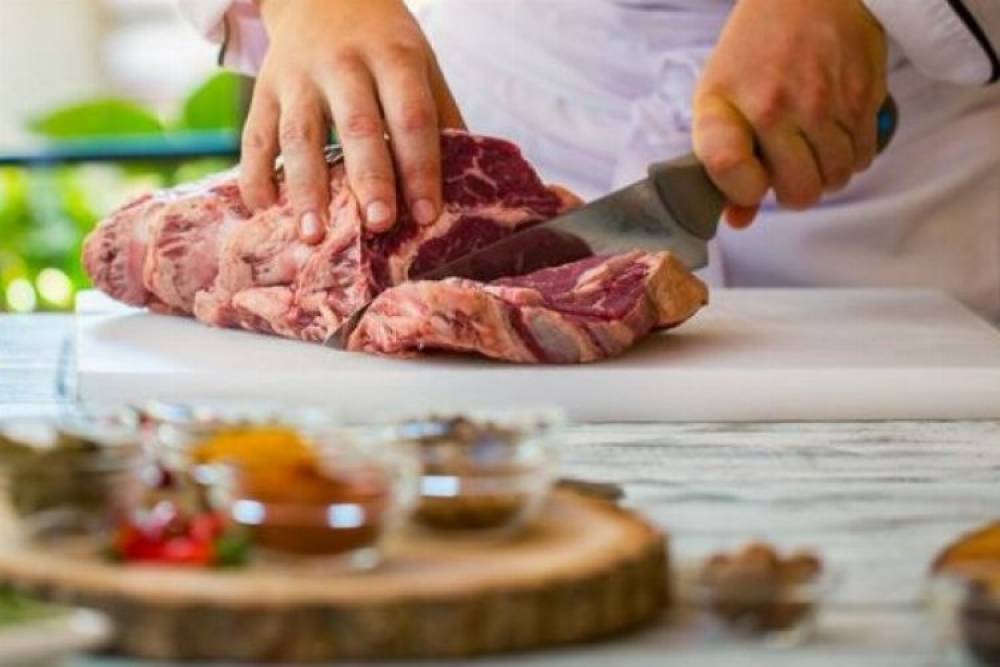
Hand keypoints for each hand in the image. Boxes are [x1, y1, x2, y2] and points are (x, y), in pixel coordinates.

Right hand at [244, 0, 464, 241]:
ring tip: (313, 234)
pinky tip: (262, 210)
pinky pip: (255, 134)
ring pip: (300, 135)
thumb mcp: (419, 63)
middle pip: (357, 126)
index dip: (420, 167)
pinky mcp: (264, 88)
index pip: (411, 116)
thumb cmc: (382, 42)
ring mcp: (298, 75)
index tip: (426, 215)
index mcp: (393, 56)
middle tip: (378, 225)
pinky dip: (255, 175)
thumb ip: (439, 116)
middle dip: (369, 179)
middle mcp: (343, 62)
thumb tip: (464, 184)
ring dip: (306, 188)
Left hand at [693, 0, 887, 227]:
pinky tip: (835, 133)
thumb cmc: (755, 51)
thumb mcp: (719, 97)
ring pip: (835, 180)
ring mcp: (824, 104)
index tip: (750, 181)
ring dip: (825, 174)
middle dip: (792, 191)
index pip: (728, 171)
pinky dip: (851, 157)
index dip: (741, 192)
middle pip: (798, 192)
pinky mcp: (863, 97)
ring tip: (812, 148)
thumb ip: (723, 161)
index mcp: (728, 105)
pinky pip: (863, 158)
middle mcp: (775, 107)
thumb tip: (739, 220)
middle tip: (788, 168)